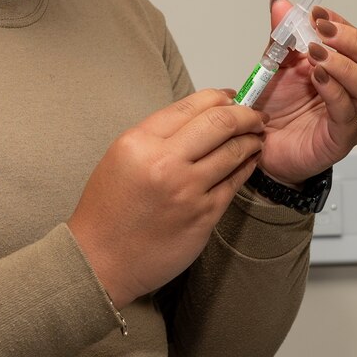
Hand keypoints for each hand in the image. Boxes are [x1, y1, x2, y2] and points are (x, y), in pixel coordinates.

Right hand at [68, 90, 267, 305]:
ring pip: (234, 151)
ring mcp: (187, 191)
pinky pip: (234, 183)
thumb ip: (157, 135)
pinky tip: (250, 161)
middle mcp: (165, 162)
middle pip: (220, 122)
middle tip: (255, 115)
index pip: (191, 105)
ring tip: (256, 137)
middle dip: (246, 114)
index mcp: (140, 142)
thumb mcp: (121, 157)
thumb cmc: (108, 210)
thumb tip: (199, 117)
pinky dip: (246, 167)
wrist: (100, 260)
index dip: (220, 97)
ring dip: (251, 140)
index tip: (232, 97)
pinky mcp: (203, 216)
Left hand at [255, 0, 356, 185]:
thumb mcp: (277, 64)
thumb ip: (282, 36)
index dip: (343, 24)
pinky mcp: (341, 139)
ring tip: (316, 54)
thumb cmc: (278, 109)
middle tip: (323, 30)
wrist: (261, 147)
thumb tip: (279, 0)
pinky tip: (317, 78)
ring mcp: (355, 118)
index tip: (317, 13)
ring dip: (343, 64)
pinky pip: (348, 113)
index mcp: (352, 71)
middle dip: (354, 41)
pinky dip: (334, 91)